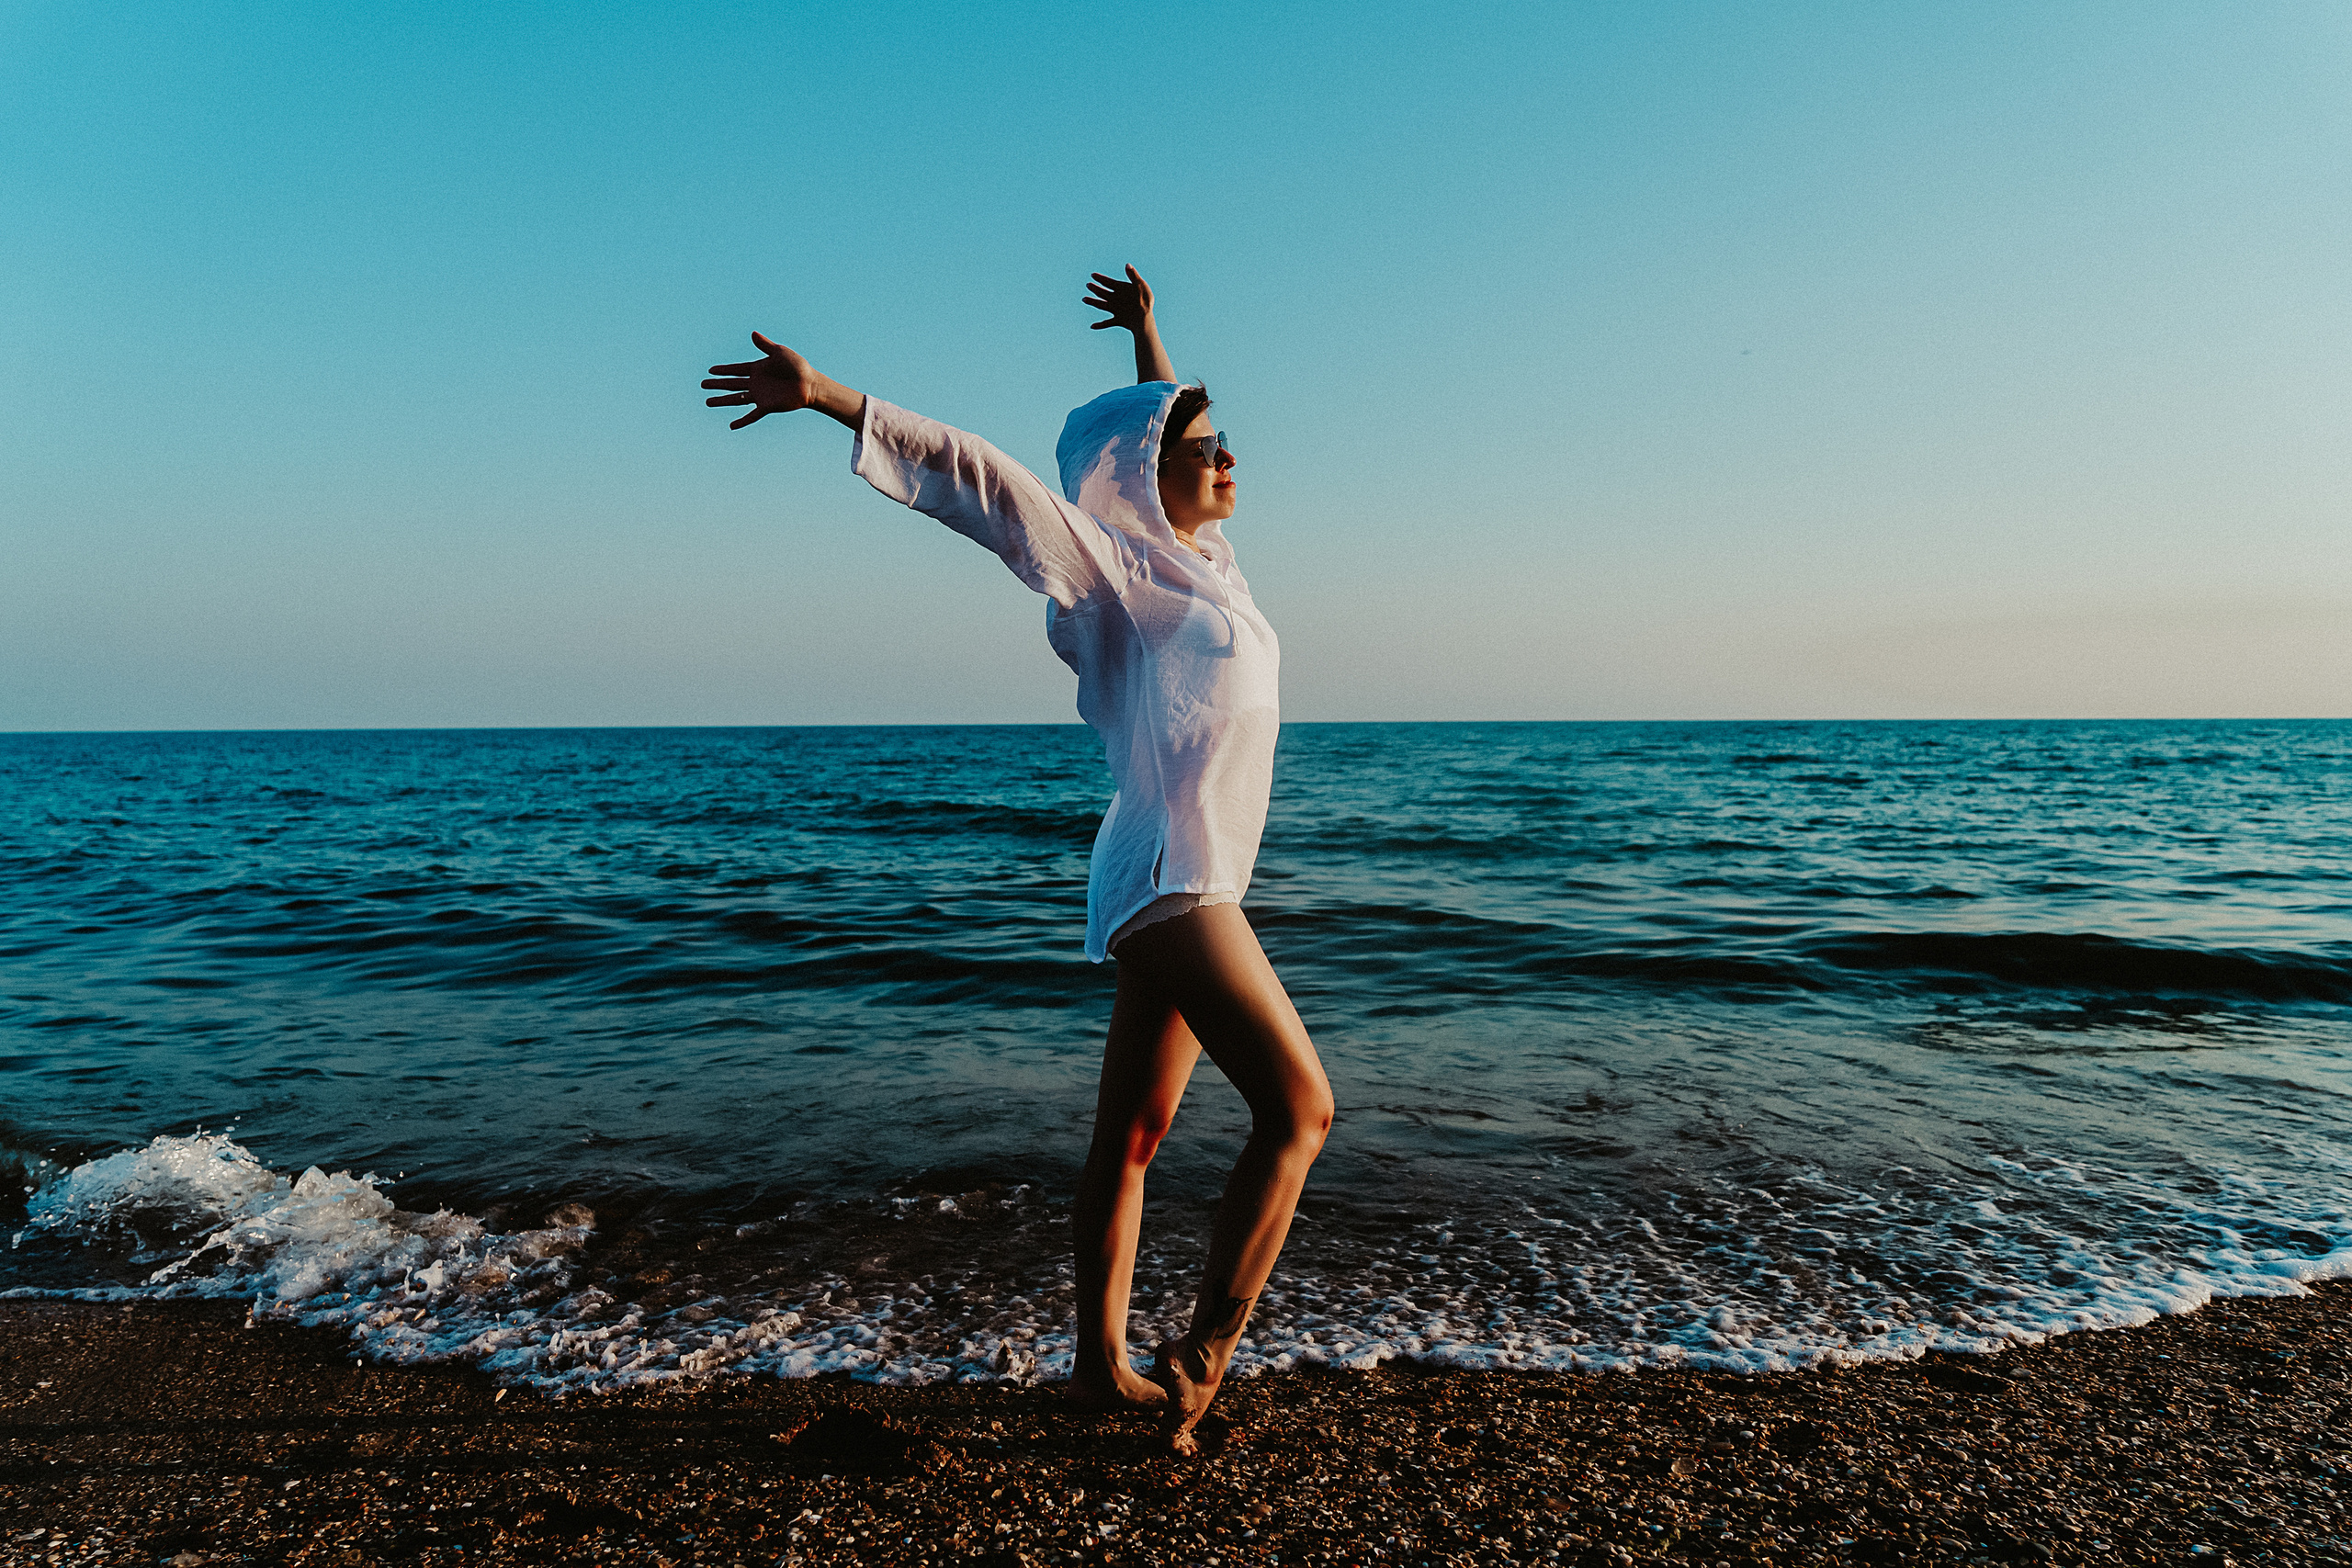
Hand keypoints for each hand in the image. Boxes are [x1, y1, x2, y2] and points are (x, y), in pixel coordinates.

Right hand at [701, 333, 852, 429]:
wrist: (810, 384)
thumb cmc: (797, 366)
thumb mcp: (779, 352)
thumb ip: (765, 345)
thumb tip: (752, 333)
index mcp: (757, 369)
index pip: (735, 369)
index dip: (723, 370)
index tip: (710, 370)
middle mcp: (756, 383)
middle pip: (732, 384)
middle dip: (717, 384)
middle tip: (702, 384)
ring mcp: (760, 395)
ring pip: (736, 399)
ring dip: (722, 400)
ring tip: (708, 402)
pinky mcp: (767, 406)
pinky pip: (752, 415)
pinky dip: (742, 421)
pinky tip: (732, 426)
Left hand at [1083, 266, 1154, 333]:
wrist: (1143, 319)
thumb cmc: (1144, 301)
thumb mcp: (1141, 285)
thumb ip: (1133, 275)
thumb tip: (1127, 265)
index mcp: (1120, 290)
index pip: (1107, 282)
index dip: (1100, 278)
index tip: (1092, 275)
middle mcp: (1114, 299)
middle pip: (1101, 293)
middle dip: (1094, 289)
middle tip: (1087, 285)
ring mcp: (1115, 310)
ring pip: (1101, 305)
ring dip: (1092, 302)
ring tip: (1084, 299)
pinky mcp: (1117, 320)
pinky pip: (1107, 323)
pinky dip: (1100, 325)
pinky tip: (1092, 326)